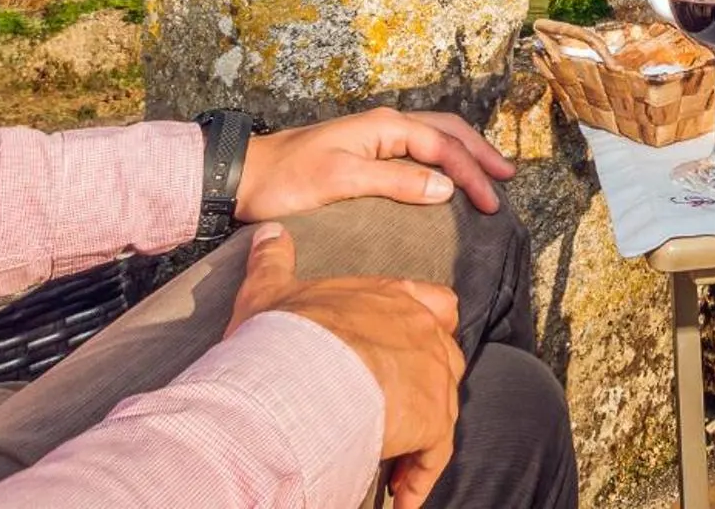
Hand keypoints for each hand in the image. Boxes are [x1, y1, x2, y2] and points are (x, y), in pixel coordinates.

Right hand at [231, 224, 464, 508]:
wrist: (289, 375)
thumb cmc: (279, 335)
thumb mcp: (271, 290)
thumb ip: (275, 261)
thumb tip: (270, 231)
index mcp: (390, 297)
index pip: (435, 305)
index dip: (427, 331)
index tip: (407, 359)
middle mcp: (420, 330)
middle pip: (444, 358)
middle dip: (424, 389)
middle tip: (393, 419)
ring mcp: (432, 373)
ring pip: (443, 406)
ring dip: (422, 436)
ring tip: (391, 463)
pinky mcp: (432, 417)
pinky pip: (435, 452)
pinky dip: (419, 475)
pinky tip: (400, 496)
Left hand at [236, 106, 515, 219]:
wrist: (243, 177)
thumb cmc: (287, 181)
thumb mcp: (341, 182)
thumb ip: (395, 181)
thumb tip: (445, 187)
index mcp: (384, 126)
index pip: (443, 146)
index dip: (472, 173)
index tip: (492, 204)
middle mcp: (385, 125)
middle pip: (447, 132)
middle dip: (480, 153)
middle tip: (508, 177)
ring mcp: (376, 137)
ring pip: (435, 137)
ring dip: (465, 152)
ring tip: (490, 173)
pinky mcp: (367, 153)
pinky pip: (418, 150)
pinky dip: (444, 159)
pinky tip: (448, 175)